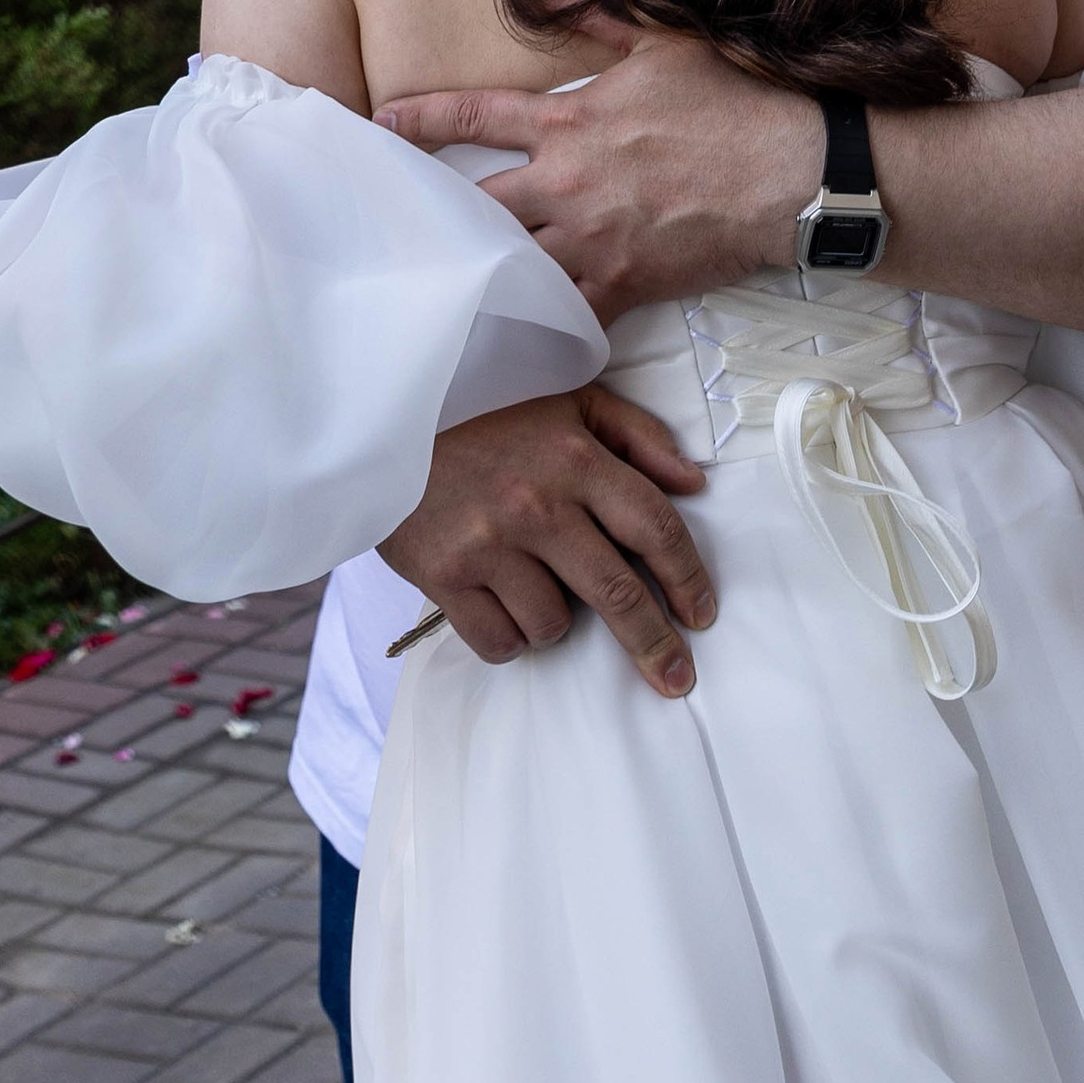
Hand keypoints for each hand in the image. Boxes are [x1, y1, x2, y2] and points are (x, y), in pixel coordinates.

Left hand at [375, 25, 823, 322]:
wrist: (793, 172)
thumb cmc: (735, 103)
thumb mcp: (665, 43)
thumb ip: (597, 12)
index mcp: (569, 122)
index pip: (472, 117)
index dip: (418, 122)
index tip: (379, 127)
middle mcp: (566, 183)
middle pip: (477, 205)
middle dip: (443, 215)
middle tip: (406, 225)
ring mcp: (592, 238)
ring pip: (510, 264)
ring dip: (485, 271)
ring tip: (448, 283)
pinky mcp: (623, 283)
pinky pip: (566, 314)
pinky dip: (542, 325)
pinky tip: (518, 335)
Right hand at [379, 386, 715, 695]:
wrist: (382, 426)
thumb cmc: (486, 417)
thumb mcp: (567, 403)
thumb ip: (636, 437)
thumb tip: (692, 483)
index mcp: (575, 458)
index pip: (654, 527)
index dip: (688, 578)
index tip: (702, 615)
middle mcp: (536, 504)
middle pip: (618, 592)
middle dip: (656, 644)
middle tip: (676, 678)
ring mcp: (488, 543)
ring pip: (554, 625)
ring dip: (557, 622)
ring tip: (534, 586)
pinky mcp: (443, 576)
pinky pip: (500, 642)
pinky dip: (510, 637)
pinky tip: (501, 606)